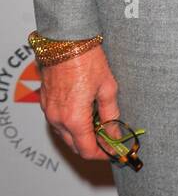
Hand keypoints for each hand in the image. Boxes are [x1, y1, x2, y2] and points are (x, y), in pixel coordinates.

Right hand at [40, 46, 118, 161]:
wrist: (66, 41)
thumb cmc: (87, 60)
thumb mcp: (107, 88)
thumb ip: (111, 115)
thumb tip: (115, 133)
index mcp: (74, 119)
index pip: (87, 151)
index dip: (103, 154)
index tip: (114, 150)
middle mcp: (58, 119)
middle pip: (75, 146)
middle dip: (93, 146)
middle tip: (110, 137)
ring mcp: (49, 111)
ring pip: (66, 135)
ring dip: (82, 134)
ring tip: (100, 122)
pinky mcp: (45, 102)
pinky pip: (58, 122)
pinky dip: (72, 123)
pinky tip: (86, 112)